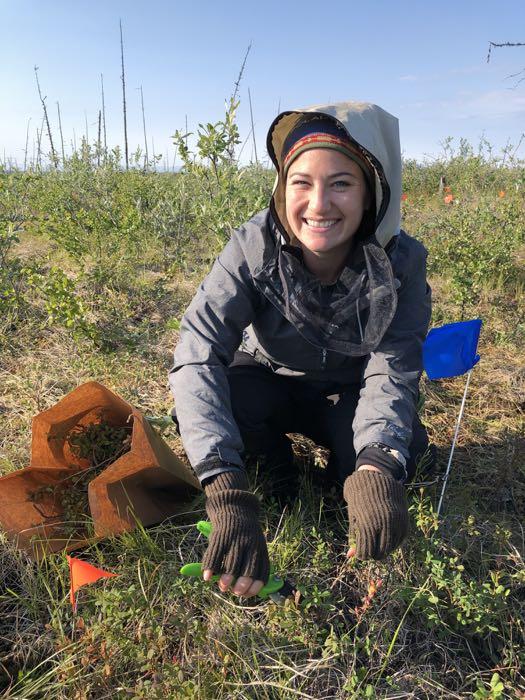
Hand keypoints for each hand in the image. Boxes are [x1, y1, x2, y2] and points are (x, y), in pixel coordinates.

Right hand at [202, 471, 269, 596]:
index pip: (262, 571)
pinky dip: (210, 568)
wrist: (234, 507)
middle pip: (249, 568)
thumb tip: (246, 589)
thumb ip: (251, 563)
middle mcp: (250, 544)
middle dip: (243, 584)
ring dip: (227, 578)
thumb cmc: (244, 533)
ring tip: (222, 586)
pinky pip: (215, 554)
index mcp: (260, 548)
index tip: (247, 594)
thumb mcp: (254, 544)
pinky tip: (207, 577)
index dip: (255, 586)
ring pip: (232, 563)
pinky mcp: (221, 536)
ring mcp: (235, 540)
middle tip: (235, 592)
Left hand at [343, 469, 408, 559]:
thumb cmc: (359, 497)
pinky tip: (387, 541)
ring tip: (377, 547)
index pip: (366, 551)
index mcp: (368, 524)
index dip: (362, 555)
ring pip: (392, 547)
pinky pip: (401, 539)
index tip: (360, 554)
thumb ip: (354, 536)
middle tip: (369, 553)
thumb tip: (349, 556)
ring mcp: (396, 522)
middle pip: (380, 552)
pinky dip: (394, 543)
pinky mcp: (404, 519)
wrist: (376, 478)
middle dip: (373, 555)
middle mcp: (384, 524)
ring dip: (384, 550)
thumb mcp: (353, 516)